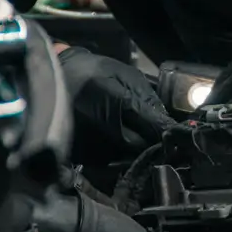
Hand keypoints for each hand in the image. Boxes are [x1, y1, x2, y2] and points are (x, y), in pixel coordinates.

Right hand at [58, 47, 172, 164]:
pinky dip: (116, 152)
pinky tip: (115, 139)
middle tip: (157, 137)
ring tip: (135, 137)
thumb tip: (165, 120)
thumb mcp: (124, 74)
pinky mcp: (81, 153)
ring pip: (125, 156)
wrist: (55, 77)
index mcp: (117, 103)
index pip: (152, 127)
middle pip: (140, 147)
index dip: (166, 131)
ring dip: (134, 150)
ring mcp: (91, 143)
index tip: (176, 134)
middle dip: (151, 143)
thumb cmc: (93, 71)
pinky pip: (108, 160)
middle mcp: (104, 128)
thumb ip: (147, 96)